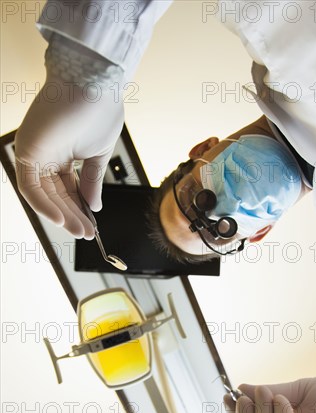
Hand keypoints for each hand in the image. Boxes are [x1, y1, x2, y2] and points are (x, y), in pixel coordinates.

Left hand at [15, 73, 123, 237]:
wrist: (95, 85)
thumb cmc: (99, 112)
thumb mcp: (99, 156)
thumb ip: (93, 182)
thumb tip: (95, 205)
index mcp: (61, 153)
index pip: (67, 189)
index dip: (79, 209)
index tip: (91, 225)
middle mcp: (43, 153)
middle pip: (55, 194)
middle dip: (72, 216)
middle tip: (86, 234)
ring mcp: (33, 152)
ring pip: (43, 194)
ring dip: (61, 215)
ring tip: (80, 230)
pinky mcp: (26, 150)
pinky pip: (31, 187)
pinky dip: (45, 205)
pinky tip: (61, 220)